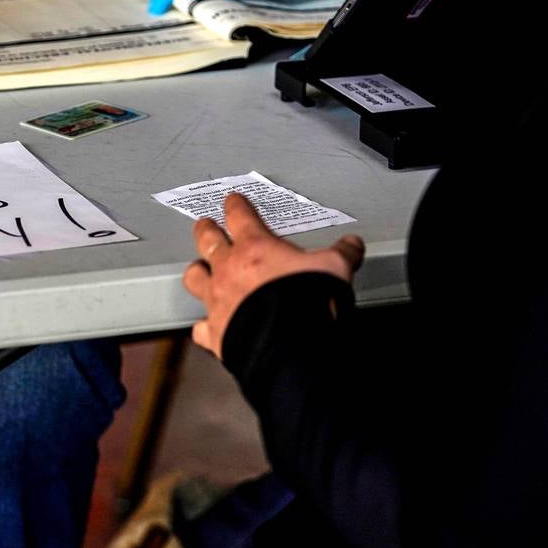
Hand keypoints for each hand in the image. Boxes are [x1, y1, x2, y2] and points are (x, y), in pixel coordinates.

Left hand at [181, 193, 364, 358]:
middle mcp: (229, 271)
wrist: (290, 346)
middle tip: (204, 225)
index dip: (235, 206)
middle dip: (206, 230)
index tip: (232, 201)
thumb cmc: (306, 303)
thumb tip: (352, 245)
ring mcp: (217, 301)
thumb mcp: (334, 268)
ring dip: (197, 272)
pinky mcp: (215, 332)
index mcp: (255, 249)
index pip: (240, 216)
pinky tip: (207, 327)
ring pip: (195, 278)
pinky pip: (201, 327)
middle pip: (208, 241)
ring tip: (198, 269)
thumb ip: (341, 253)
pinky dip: (204, 326)